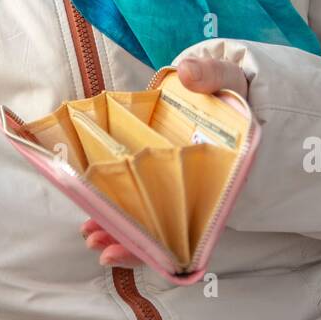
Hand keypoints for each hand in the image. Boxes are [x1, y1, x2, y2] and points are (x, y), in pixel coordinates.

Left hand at [81, 55, 250, 267]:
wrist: (227, 89)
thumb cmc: (231, 90)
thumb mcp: (229, 78)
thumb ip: (212, 75)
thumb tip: (189, 73)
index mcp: (222, 177)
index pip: (196, 222)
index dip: (171, 242)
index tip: (144, 247)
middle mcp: (200, 190)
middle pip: (167, 230)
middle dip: (133, 241)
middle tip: (98, 244)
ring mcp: (178, 186)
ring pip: (151, 221)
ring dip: (119, 229)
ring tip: (89, 234)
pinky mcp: (159, 177)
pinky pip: (140, 202)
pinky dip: (118, 210)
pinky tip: (94, 215)